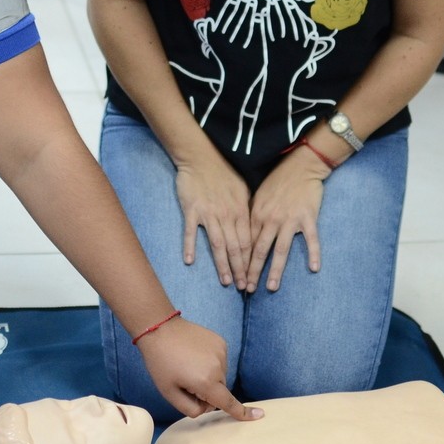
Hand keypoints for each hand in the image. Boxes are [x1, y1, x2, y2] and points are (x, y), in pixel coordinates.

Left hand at [136, 317, 262, 420]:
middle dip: (206, 391)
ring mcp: (221, 352)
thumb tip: (208, 408)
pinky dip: (210, 362)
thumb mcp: (169, 393)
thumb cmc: (161, 362)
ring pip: (220, 375)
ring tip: (187, 364)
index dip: (242, 412)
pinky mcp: (220, 341)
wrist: (160, 328)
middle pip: (219, 390)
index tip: (259, 415)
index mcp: (206, 382)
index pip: (227, 402)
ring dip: (208, 375)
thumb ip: (190, 409)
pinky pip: (219, 360)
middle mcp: (219, 366)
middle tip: (184, 379)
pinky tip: (194, 354)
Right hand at [172, 155, 253, 289]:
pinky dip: (190, 246)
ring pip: (218, 244)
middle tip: (243, 287)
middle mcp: (227, 214)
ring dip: (222, 265)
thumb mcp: (242, 189)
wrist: (201, 156)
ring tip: (226, 282)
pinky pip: (191, 231)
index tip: (253, 277)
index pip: (248, 242)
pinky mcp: (192, 210)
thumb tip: (254, 228)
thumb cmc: (223, 172)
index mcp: (241, 210)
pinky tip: (190, 261)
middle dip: (241, 269)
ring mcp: (209, 213)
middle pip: (235, 247)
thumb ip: (247, 209)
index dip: (251, 262)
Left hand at [245, 147, 328, 292]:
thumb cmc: (278, 180)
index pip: (247, 244)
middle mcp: (271, 219)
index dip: (241, 262)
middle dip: (253, 272)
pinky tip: (314, 268)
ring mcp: (290, 219)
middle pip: (260, 251)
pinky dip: (313, 253)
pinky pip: (311, 239)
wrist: (301, 165)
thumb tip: (244, 235)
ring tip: (271, 287)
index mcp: (257, 214)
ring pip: (281, 250)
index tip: (237, 278)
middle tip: (248, 290)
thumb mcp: (259, 196)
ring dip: (276, 270)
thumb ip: (252, 216)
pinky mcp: (308, 217)